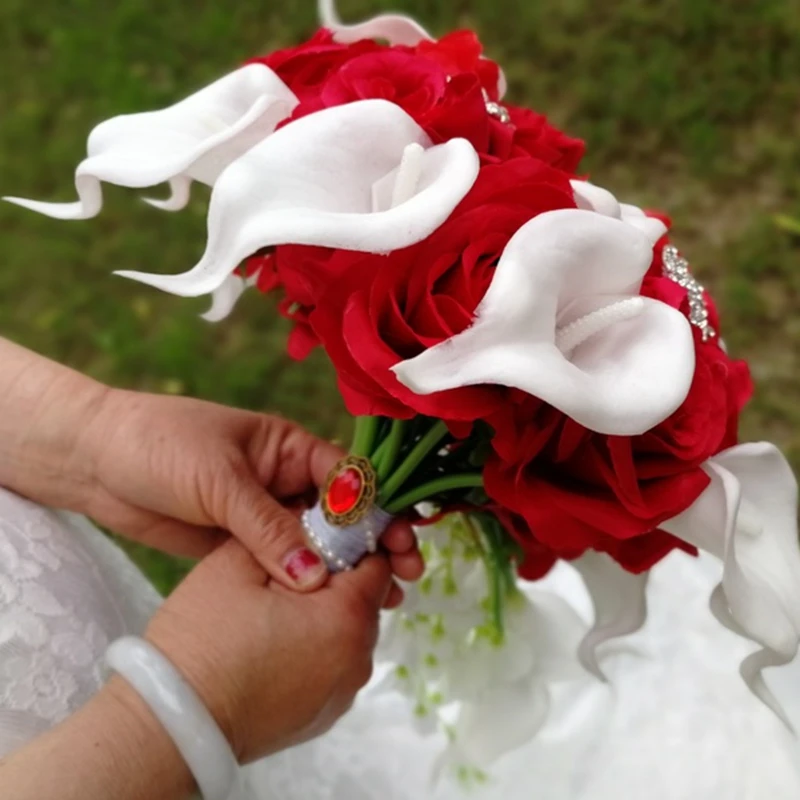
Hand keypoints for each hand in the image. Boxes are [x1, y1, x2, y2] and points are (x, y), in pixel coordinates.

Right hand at [0, 540, 395, 799]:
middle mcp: (359, 658)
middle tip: (288, 566)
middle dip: (336, 577)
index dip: (350, 539)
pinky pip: (334, 663)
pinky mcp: (324, 714)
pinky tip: (275, 642)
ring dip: (325, 612)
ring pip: (349, 630)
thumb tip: (313, 514)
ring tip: (276, 606)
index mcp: (347, 616)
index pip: (376, 561)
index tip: (319, 532)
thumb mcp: (236, 563)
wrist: (171, 726)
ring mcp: (344, 692)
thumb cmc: (203, 639)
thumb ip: (285, 531)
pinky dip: (316, 647)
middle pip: (365, 597)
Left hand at [82, 389, 422, 599]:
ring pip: (317, 544)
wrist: (93, 459)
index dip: (380, 509)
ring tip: (385, 598)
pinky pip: (282, 565)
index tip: (404, 542)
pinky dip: (308, 583)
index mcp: (289, 448)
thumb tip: (315, 578)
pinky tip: (330, 604)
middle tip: (407, 576)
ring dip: (348, 569)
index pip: (347, 479)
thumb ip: (268, 528)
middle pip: (341, 516)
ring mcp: (262, 515)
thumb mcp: (220, 480)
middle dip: (375, 543)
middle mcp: (284, 481)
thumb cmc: (159, 447)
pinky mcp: (238, 545)